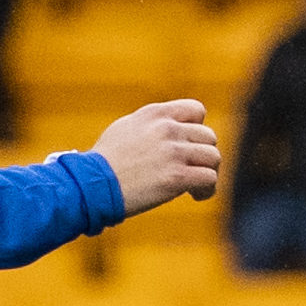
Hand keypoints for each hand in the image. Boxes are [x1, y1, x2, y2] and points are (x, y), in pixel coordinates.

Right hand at [92, 100, 221, 215]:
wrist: (92, 184)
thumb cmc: (105, 161)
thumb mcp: (126, 127)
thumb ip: (151, 124)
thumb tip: (170, 127)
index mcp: (155, 114)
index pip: (197, 109)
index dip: (198, 128)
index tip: (189, 144)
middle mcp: (167, 129)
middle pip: (209, 137)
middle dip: (203, 155)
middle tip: (192, 170)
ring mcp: (173, 152)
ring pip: (213, 158)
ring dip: (208, 172)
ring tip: (195, 186)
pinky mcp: (177, 177)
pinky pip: (210, 179)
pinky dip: (207, 190)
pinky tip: (195, 196)